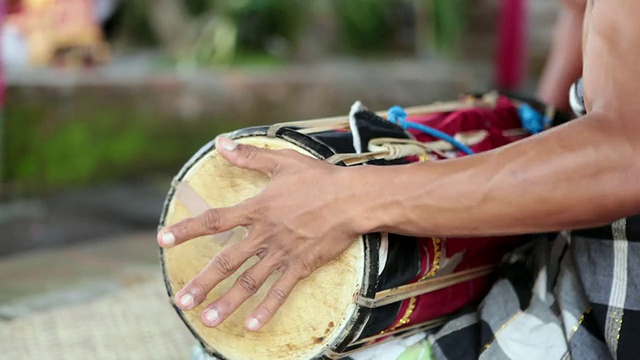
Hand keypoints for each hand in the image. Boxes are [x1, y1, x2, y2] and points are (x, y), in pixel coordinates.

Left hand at [157, 137, 366, 330]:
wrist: (354, 199)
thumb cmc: (319, 178)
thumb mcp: (282, 162)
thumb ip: (249, 156)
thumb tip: (220, 143)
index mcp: (257, 209)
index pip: (215, 221)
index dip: (187, 229)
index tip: (163, 240)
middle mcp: (265, 234)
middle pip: (226, 262)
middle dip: (202, 283)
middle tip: (180, 301)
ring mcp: (283, 253)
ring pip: (250, 281)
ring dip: (227, 301)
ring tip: (207, 320)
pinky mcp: (301, 266)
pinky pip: (281, 291)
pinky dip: (266, 309)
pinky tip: (251, 325)